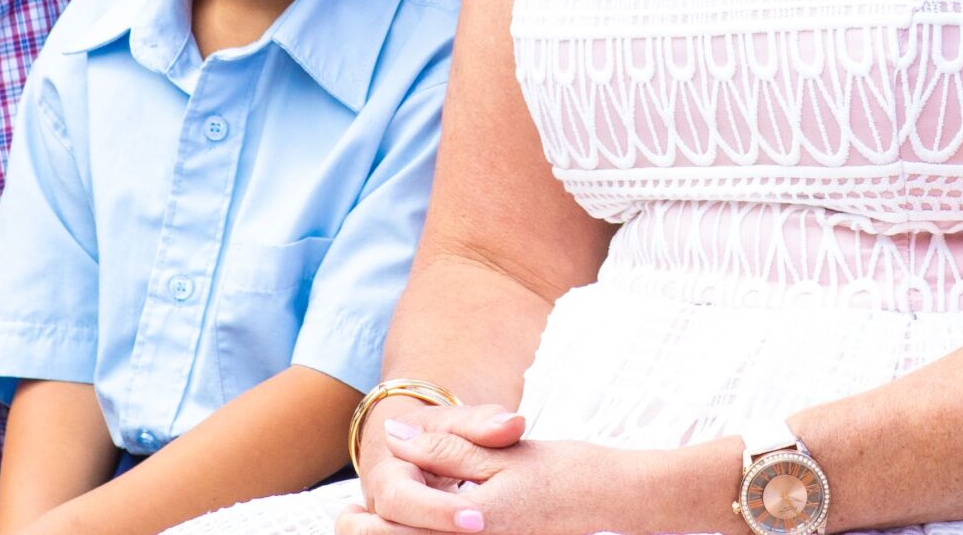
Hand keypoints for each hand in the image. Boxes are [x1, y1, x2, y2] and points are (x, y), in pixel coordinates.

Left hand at [351, 421, 661, 534]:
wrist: (615, 499)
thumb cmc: (561, 470)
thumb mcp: (500, 451)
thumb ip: (444, 448)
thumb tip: (394, 436)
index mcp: (466, 523)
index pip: (394, 531)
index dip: (363, 523)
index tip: (347, 508)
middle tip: (351, 518)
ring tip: (376, 522)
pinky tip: (423, 526)